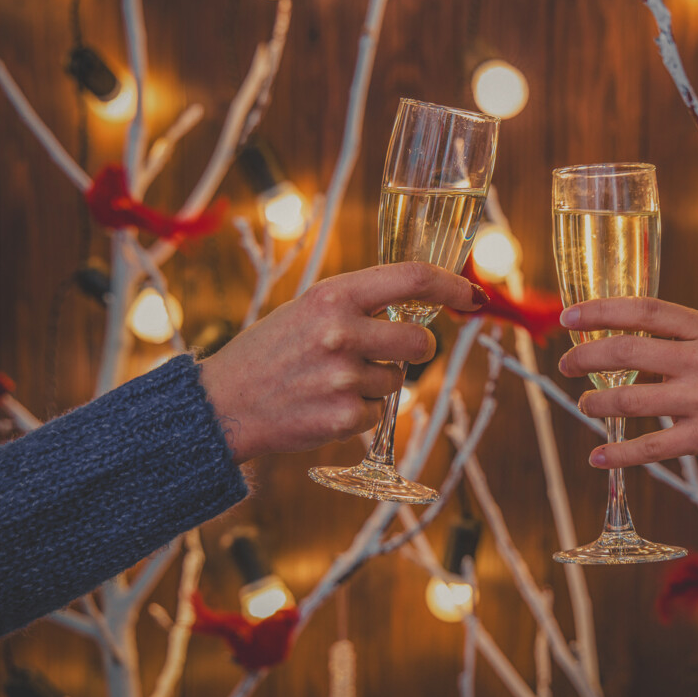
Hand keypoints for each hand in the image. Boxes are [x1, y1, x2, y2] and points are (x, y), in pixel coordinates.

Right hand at [200, 263, 488, 463]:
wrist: (222, 404)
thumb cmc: (270, 352)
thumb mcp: (309, 310)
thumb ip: (359, 305)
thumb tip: (420, 306)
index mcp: (333, 295)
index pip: (412, 278)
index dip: (452, 285)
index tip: (474, 295)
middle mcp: (341, 332)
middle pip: (421, 341)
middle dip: (416, 349)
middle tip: (391, 352)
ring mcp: (344, 377)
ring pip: (398, 381)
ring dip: (376, 383)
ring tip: (331, 381)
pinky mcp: (344, 418)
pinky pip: (377, 413)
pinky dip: (358, 412)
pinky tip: (322, 405)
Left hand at [557, 298, 697, 482]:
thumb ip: (685, 346)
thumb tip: (630, 349)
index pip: (644, 310)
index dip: (601, 310)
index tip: (570, 317)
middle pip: (627, 349)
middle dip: (585, 357)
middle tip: (565, 365)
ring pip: (631, 397)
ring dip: (597, 402)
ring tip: (584, 404)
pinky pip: (651, 446)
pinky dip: (619, 453)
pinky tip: (599, 457)